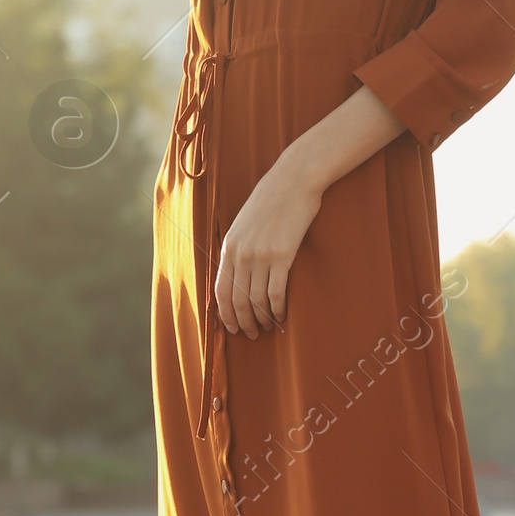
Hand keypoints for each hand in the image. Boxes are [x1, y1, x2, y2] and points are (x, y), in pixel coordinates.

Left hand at [215, 150, 322, 336]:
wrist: (293, 181)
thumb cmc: (272, 201)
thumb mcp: (245, 223)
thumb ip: (238, 248)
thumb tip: (239, 275)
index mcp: (229, 247)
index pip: (221, 290)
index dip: (226, 314)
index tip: (233, 327)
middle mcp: (241, 254)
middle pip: (238, 300)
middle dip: (244, 322)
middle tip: (252, 335)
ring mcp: (261, 256)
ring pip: (256, 300)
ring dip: (261, 319)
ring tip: (267, 327)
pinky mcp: (282, 256)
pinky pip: (276, 293)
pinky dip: (278, 308)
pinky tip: (281, 315)